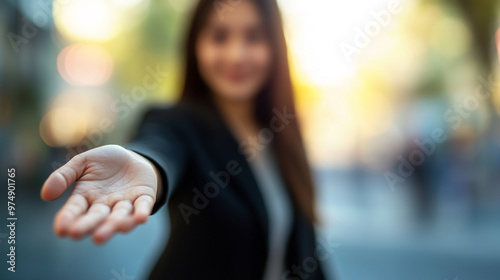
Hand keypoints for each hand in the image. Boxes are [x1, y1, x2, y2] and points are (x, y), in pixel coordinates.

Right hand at [40, 144, 160, 244]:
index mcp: (86, 198)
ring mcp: (125, 204)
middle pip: (97, 217)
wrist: (132, 158)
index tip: (61, 230)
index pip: (75, 210)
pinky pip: (143, 207)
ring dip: (117, 224)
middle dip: (89, 225)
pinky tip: (141, 218)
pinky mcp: (144, 198)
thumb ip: (65, 176)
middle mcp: (105, 206)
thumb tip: (45, 195)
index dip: (68, 219)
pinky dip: (142, 213)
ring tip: (114, 229)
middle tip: (78, 234)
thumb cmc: (104, 163)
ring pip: (120, 216)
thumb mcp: (83, 162)